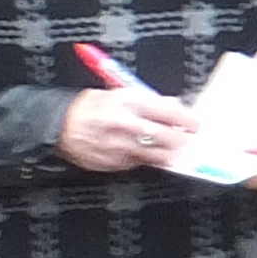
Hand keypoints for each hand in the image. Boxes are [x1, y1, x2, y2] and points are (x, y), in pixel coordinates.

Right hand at [59, 88, 195, 173]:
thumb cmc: (91, 106)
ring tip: (170, 148)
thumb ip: (149, 100)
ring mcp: (120, 147)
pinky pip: (139, 163)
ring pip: (158, 156)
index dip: (188, 120)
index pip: (169, 112)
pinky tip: (141, 151)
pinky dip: (145, 158)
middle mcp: (125, 125)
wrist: (60, 124)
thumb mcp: (120, 94)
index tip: (196, 123)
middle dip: (183, 140)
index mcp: (128, 102)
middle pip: (168, 138)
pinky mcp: (114, 163)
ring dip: (169, 153)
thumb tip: (174, 106)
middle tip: (186, 139)